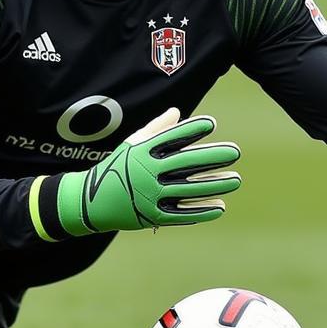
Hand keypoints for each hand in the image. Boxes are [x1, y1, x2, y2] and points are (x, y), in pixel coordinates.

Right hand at [56, 108, 241, 234]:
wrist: (90, 202)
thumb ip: (157, 129)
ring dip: (214, 185)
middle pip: (185, 163)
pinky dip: (202, 211)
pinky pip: (182, 214)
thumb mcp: (132, 144)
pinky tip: (220, 206)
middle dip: (212, 157)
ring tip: (235, 180)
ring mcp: (150, 195)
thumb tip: (178, 112)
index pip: (171, 137)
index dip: (192, 129)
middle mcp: (147, 172)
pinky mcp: (152, 215)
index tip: (212, 123)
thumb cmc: (117, 167)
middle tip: (235, 152)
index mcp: (142, 151)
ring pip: (189, 189)